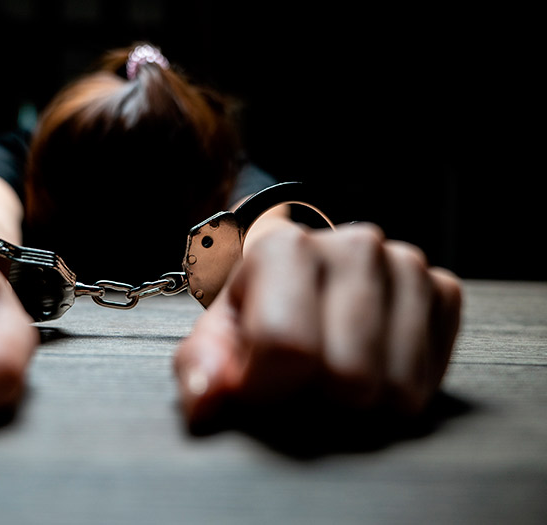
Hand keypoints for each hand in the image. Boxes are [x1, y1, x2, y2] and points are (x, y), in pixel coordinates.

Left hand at [174, 219, 461, 427]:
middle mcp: (354, 245)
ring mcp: (405, 264)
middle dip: (318, 398)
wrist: (302, 273)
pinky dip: (397, 388)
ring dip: (360, 401)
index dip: (268, 389)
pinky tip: (369, 363)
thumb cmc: (257, 311)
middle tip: (300, 378)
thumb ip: (202, 367)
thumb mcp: (216, 336)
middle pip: (349, 377)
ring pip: (395, 387)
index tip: (257, 387)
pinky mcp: (443, 289)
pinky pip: (429, 378)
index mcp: (286, 247)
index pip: (288, 347)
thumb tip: (206, 401)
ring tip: (331, 371)